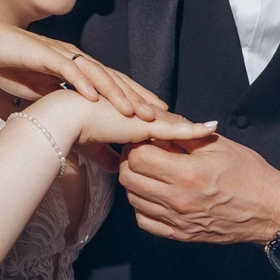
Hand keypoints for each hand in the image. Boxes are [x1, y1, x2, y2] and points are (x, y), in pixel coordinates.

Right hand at [0, 1, 163, 118]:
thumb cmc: (11, 67)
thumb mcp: (42, 97)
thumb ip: (62, 109)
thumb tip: (80, 134)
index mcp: (78, 69)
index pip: (113, 85)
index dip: (136, 100)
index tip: (158, 118)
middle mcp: (75, 59)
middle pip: (113, 79)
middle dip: (137, 98)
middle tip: (159, 116)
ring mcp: (60, 55)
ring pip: (95, 73)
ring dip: (115, 92)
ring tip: (133, 110)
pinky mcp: (41, 53)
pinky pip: (65, 68)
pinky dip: (80, 82)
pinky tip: (93, 96)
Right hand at [28, 90, 215, 148]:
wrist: (66, 119)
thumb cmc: (74, 130)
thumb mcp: (96, 147)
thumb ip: (108, 156)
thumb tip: (118, 169)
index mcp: (125, 115)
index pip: (151, 120)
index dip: (167, 125)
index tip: (183, 131)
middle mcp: (136, 110)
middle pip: (166, 117)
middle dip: (185, 123)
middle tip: (208, 129)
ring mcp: (142, 114)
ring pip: (173, 121)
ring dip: (193, 126)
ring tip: (213, 129)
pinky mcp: (145, 121)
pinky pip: (175, 126)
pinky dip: (193, 129)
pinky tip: (208, 129)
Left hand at [119, 134, 279, 244]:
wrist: (270, 210)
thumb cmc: (250, 174)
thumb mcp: (219, 145)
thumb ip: (185, 135)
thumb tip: (159, 125)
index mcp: (188, 173)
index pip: (139, 157)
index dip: (137, 144)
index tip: (146, 140)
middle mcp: (179, 199)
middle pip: (130, 178)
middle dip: (131, 161)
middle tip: (144, 153)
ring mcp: (178, 220)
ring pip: (133, 200)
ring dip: (137, 183)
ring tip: (152, 173)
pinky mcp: (181, 234)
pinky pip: (145, 221)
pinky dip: (143, 206)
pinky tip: (155, 195)